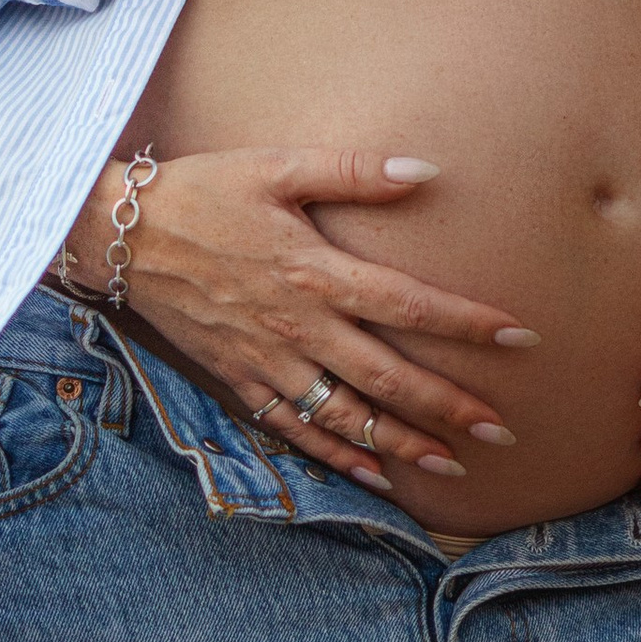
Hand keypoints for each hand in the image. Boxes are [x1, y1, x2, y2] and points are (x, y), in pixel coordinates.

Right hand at [69, 149, 540, 490]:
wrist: (120, 236)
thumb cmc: (202, 191)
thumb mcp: (276, 166)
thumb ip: (353, 171)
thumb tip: (426, 172)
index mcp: (315, 272)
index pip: (410, 305)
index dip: (468, 323)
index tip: (520, 336)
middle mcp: (299, 327)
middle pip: (389, 378)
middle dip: (450, 407)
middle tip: (503, 430)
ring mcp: (268, 362)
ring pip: (348, 417)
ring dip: (405, 443)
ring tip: (455, 464)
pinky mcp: (241, 380)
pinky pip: (296, 431)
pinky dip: (338, 458)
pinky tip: (376, 475)